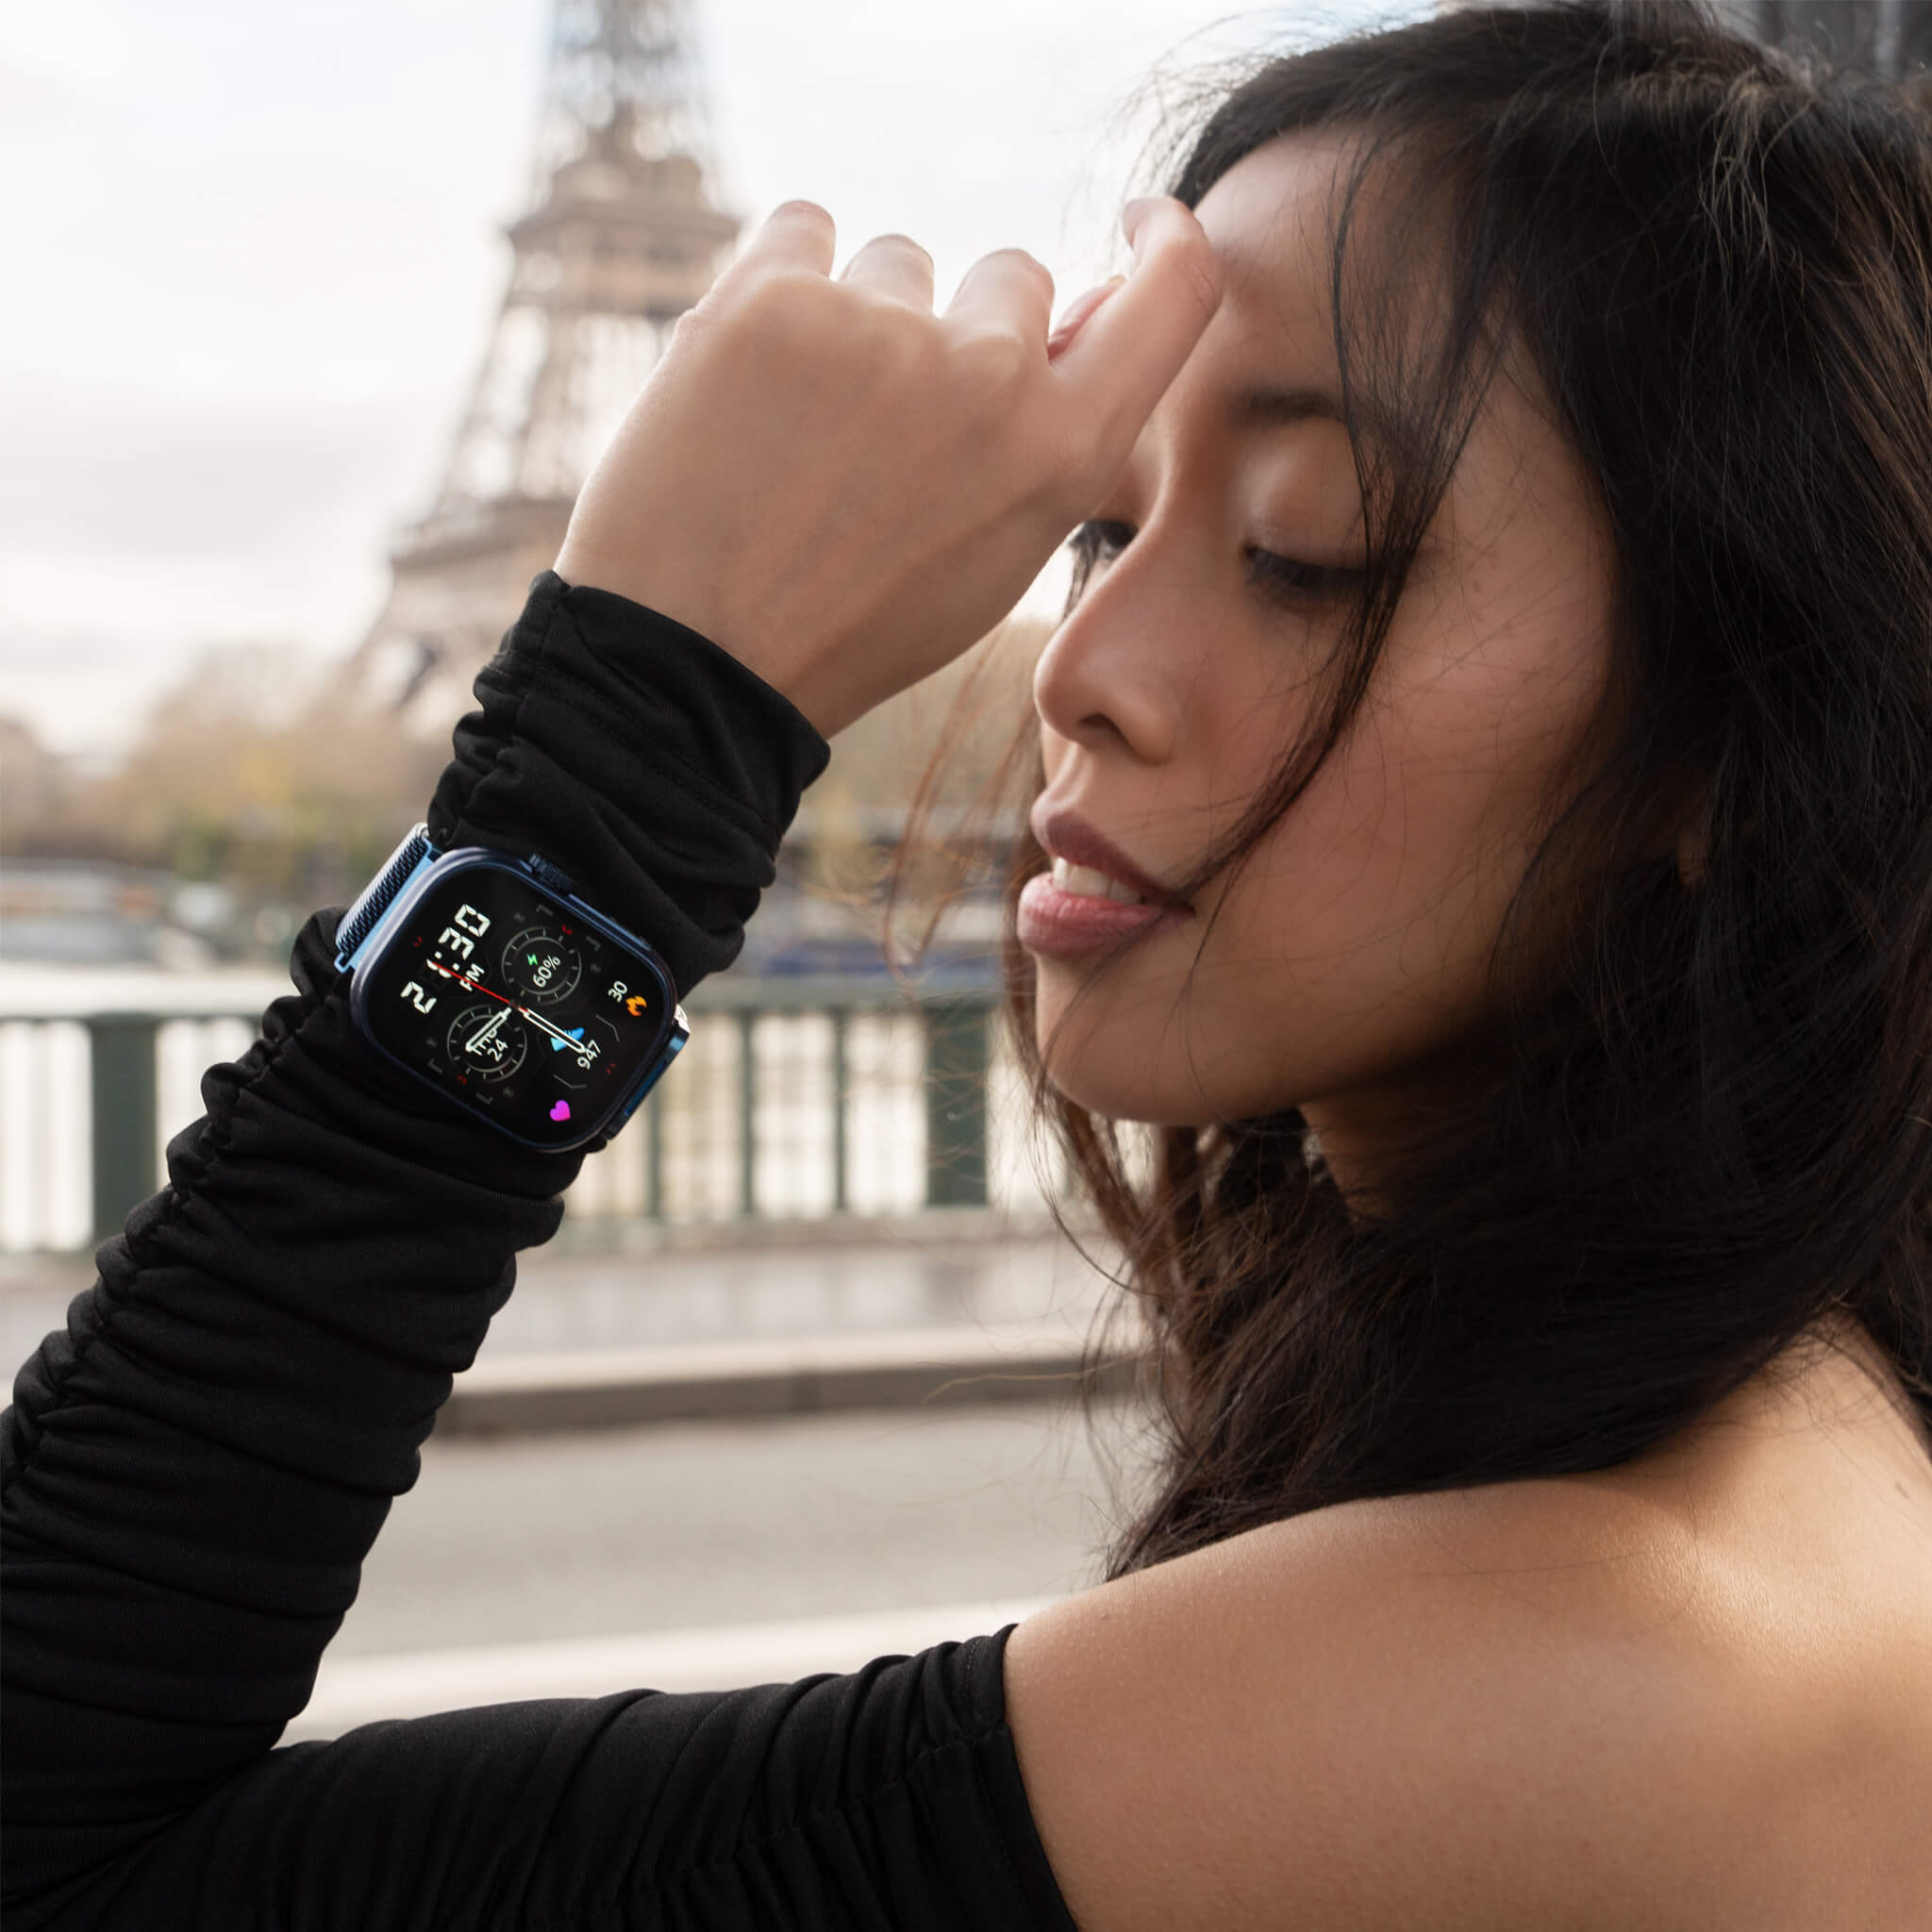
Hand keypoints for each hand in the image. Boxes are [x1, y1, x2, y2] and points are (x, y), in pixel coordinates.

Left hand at [553, 196, 1223, 738]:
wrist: (693, 660)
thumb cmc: (851, 620)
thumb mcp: (994, 554)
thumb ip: (1047, 437)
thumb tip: (1074, 310)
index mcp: (1064, 455)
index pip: (1175, 296)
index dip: (1168, 240)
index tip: (1143, 219)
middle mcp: (992, 378)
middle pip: (1010, 274)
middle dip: (962, 329)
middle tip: (884, 432)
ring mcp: (881, 327)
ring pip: (897, 263)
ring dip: (861, 318)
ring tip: (801, 428)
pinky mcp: (772, 295)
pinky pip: (804, 226)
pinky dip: (783, 279)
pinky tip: (751, 372)